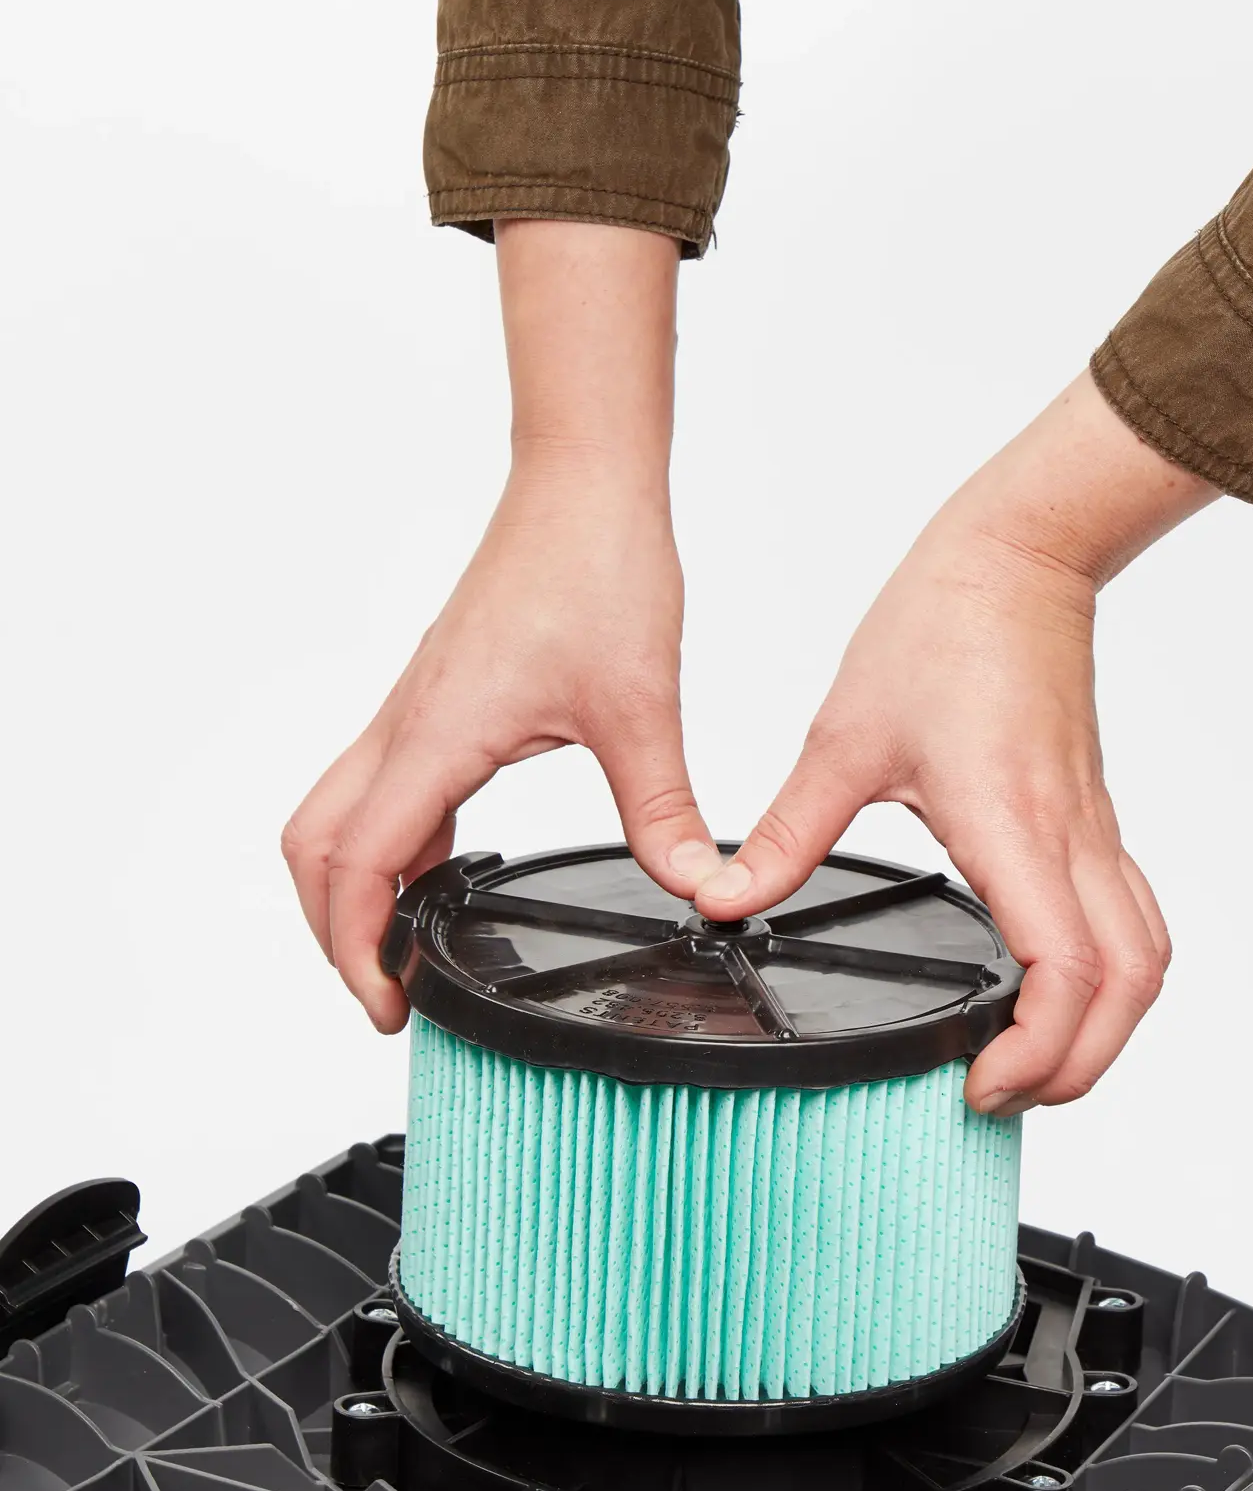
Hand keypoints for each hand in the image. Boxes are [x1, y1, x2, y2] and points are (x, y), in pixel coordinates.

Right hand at [283, 222, 720, 1030]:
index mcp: (437, 735)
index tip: (390, 1006)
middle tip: (386, 990)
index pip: (361, 865)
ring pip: (341, 812)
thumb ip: (666, 810)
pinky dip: (393, 840)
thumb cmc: (596, 568)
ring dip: (354, 884)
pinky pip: (386, 783)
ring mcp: (417, 706)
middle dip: (333, 928)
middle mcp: (408, 722)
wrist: (583, 484)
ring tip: (407, 947)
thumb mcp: (640, 709)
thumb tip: (698, 886)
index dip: (359, 949)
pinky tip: (445, 867)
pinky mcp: (441, 693)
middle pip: (317, 845)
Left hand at [694, 372, 1217, 1110]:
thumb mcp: (843, 740)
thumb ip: (787, 831)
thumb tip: (727, 898)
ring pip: (1147, 958)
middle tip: (1003, 1094)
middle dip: (1080, 1065)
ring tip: (1034, 1059)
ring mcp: (1092, 828)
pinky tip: (1056, 986)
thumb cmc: (942, 628)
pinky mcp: (1093, 816)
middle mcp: (1069, 836)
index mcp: (1011, 823)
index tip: (979, 1085)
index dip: (1036, 1050)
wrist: (1016, 558)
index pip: (1064, 970)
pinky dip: (1110, 975)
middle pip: (1128, 988)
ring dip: (1107, 1027)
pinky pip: (1132, 917)